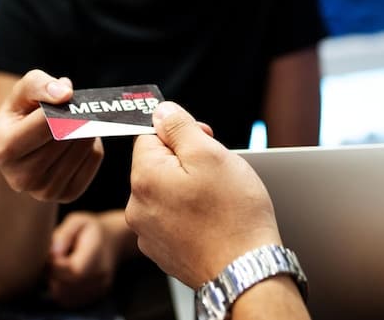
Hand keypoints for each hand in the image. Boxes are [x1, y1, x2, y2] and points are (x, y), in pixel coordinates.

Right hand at [0, 69, 103, 201]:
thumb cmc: (23, 116)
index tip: (67, 97)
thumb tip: (66, 94)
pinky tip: (78, 141)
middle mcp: (21, 177)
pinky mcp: (67, 195)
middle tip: (75, 109)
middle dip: (76, 117)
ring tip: (75, 124)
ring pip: (83, 147)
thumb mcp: (22, 94)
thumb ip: (39, 84)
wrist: (25, 152)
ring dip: (87, 129)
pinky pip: (94, 159)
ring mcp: (45, 191)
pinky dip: (92, 145)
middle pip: (67, 136)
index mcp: (4, 149)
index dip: (61, 106)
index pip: (46, 123)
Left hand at [47, 211, 125, 307]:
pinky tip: (65, 274)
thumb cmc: (90, 229)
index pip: (73, 270)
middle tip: (52, 257)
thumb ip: (64, 234)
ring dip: (54, 281)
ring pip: (62, 295)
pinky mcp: (93, 298)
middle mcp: (101, 274)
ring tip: (61, 264)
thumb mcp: (77, 221)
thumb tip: (53, 253)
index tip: (50, 252)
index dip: (54, 265)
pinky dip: (60, 289)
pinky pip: (67, 300)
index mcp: (98, 253)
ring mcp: (99, 289)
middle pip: (65, 285)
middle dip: (51, 273)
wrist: (113, 241)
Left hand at [126, 102, 281, 288]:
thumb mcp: (210, 154)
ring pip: (165, 192)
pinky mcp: (162, 251)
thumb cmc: (233, 215)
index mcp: (144, 178)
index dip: (180, 134)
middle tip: (216, 173)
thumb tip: (161, 111)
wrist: (245, 271)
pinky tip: (211, 219)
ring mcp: (148, 233)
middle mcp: (137, 206)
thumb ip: (179, 126)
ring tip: (216, 200)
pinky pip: (170, 218)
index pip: (150, 136)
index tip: (204, 142)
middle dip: (185, 163)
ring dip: (186, 188)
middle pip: (156, 165)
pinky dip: (188, 214)